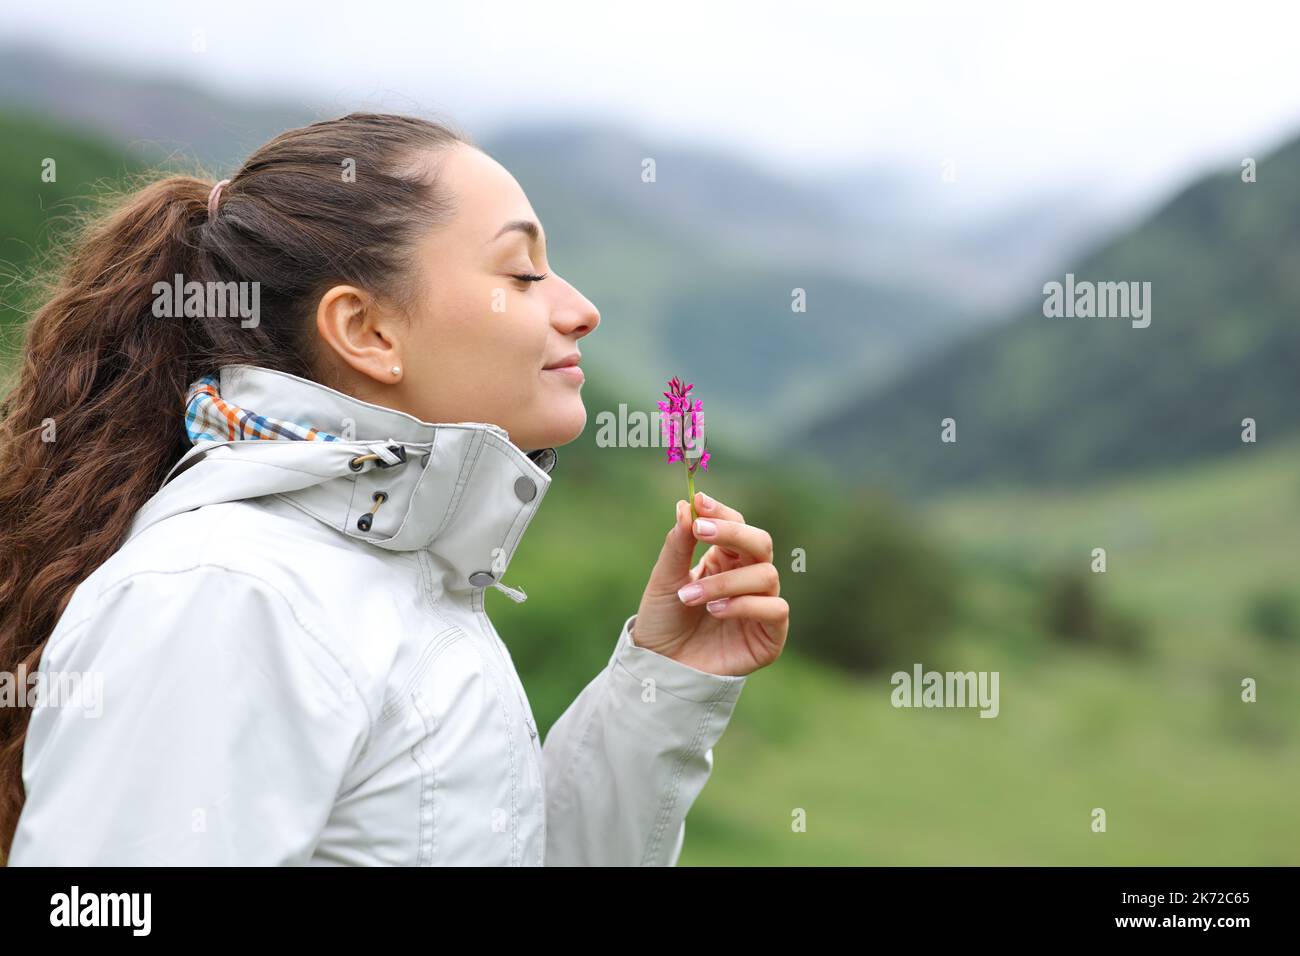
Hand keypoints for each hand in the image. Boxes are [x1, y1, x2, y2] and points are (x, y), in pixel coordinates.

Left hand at [631, 491, 788, 676]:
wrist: (660, 668)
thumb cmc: (663, 623)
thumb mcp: (664, 581)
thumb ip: (677, 545)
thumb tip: (686, 506)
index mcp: (725, 561)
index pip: (735, 525)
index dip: (721, 512)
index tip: (699, 503)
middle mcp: (747, 579)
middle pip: (760, 542)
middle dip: (733, 533)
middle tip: (701, 531)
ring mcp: (761, 606)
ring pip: (766, 575)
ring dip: (725, 581)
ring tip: (691, 596)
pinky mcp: (770, 635)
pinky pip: (775, 608)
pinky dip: (745, 605)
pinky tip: (715, 612)